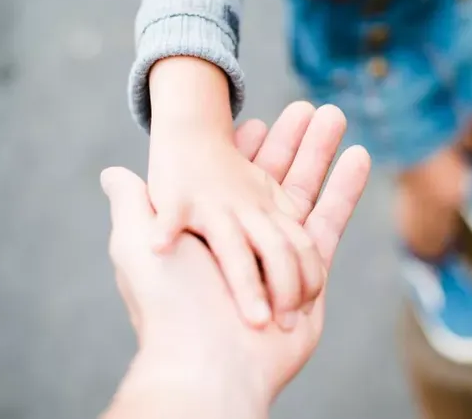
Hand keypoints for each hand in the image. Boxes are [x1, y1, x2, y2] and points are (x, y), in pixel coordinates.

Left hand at [104, 104, 370, 405]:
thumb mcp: (134, 245)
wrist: (208, 364)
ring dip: (321, 154)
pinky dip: (345, 190)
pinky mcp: (309, 276)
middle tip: (312, 106)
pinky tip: (359, 156)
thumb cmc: (169, 304)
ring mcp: (278, 259)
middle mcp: (244, 242)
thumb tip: (112, 173)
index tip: (257, 121)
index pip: (230, 180)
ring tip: (336, 114)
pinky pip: (329, 224)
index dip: (245, 150)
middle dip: (294, 143)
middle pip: (274, 181)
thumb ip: (133, 205)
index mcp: (208, 232)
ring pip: (304, 195)